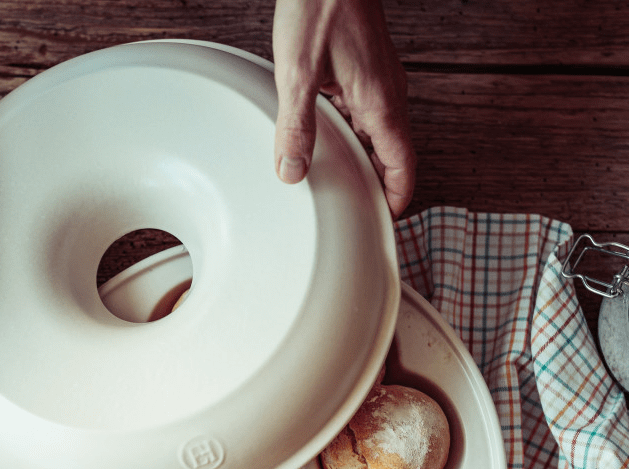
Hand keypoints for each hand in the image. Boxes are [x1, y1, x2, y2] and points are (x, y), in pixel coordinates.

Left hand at [272, 0, 415, 217]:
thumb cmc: (320, 4)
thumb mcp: (298, 72)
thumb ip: (296, 127)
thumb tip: (292, 172)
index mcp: (380, 103)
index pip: (402, 165)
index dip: (397, 198)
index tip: (386, 222)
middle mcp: (386, 95)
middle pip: (391, 156)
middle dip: (377, 186)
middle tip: (357, 213)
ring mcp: (378, 83)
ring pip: (377, 136)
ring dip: (362, 161)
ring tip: (340, 186)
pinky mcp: (363, 72)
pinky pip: (364, 116)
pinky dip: (351, 137)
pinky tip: (327, 142)